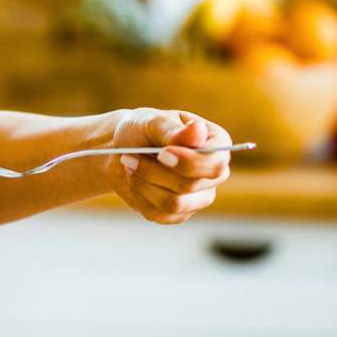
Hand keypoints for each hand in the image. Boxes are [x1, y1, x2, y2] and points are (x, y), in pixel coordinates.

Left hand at [105, 108, 231, 223]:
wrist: (120, 151)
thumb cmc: (140, 130)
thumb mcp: (151, 122)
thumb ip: (173, 130)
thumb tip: (198, 129)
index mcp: (216, 143)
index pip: (215, 163)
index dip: (188, 163)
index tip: (161, 153)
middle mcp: (214, 172)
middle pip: (191, 185)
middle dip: (153, 172)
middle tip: (130, 157)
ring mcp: (199, 196)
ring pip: (175, 203)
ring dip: (144, 184)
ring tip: (130, 166)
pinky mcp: (180, 213)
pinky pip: (160, 215)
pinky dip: (140, 197)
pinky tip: (135, 181)